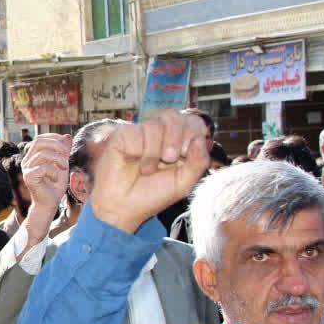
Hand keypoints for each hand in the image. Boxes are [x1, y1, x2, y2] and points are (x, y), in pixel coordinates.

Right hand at [22, 134, 70, 241]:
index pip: (40, 138)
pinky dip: (54, 171)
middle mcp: (27, 160)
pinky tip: (56, 179)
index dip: (54, 138)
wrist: (49, 203)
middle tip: (67, 154)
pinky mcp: (28, 177)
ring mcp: (26, 169)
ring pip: (43, 154)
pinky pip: (43, 167)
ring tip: (65, 168)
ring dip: (58, 159)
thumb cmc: (55, 185)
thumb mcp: (62, 165)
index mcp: (33, 156)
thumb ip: (64, 151)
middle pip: (38, 141)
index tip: (66, 146)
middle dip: (56, 145)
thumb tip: (67, 136)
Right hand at [90, 110, 209, 233]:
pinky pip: (139, 131)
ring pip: (156, 125)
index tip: (187, 154)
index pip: (192, 121)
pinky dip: (141, 151)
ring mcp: (141, 133)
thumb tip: (200, 139)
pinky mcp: (123, 134)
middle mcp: (160, 135)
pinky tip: (134, 163)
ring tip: (147, 169)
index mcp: (178, 143)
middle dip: (177, 138)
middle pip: (175, 116)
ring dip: (155, 152)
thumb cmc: (152, 196)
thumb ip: (199, 162)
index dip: (194, 132)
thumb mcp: (184, 183)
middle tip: (170, 159)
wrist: (124, 207)